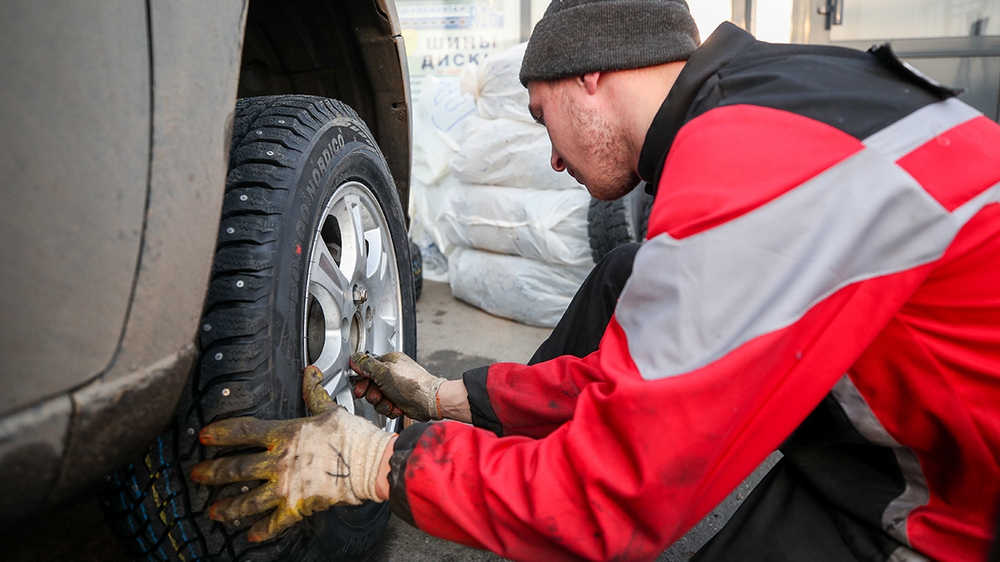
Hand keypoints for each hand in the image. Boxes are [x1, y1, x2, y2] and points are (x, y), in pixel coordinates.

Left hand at [190, 366, 393, 541]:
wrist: (369, 463)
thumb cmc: (352, 436)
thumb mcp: (329, 409)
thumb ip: (314, 392)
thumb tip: (311, 372)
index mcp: (285, 434)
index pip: (244, 431)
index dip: (221, 433)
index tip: (205, 436)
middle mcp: (279, 461)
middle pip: (237, 468)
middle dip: (213, 473)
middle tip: (197, 475)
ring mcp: (286, 486)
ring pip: (248, 500)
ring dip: (228, 506)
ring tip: (213, 511)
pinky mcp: (297, 506)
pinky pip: (274, 522)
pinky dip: (261, 530)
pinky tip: (250, 535)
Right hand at [349, 351, 445, 421]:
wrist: (430, 402)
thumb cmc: (412, 385)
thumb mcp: (384, 373)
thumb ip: (367, 366)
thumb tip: (354, 359)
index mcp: (389, 361)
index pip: (367, 368)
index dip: (362, 379)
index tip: (362, 387)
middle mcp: (392, 373)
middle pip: (370, 385)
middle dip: (373, 394)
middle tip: (379, 395)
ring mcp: (396, 387)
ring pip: (377, 398)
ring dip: (382, 404)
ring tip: (390, 402)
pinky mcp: (399, 400)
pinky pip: (386, 406)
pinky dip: (390, 409)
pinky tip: (397, 408)